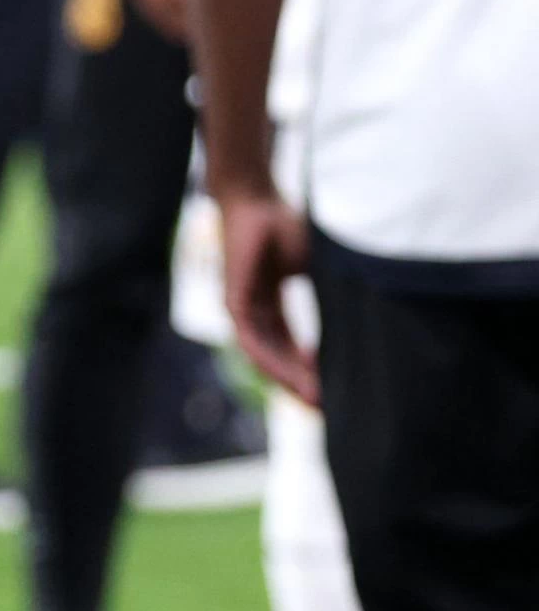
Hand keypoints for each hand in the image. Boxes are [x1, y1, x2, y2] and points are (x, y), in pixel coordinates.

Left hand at [217, 184, 316, 405]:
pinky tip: (297, 376)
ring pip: (266, 357)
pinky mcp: (235, 304)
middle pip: (279, 359)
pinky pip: (253, 342)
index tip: (337, 393)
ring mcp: (243, 310)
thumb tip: (376, 319)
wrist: (257, 202)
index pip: (293, 349)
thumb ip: (335, 295)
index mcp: (273, 307)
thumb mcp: (320, 269)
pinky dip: (275, 360)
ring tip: (317, 399)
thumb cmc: (289, 228)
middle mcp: (256, 314)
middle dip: (304, 384)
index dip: (314, 371)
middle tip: (331, 408)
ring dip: (291, 379)